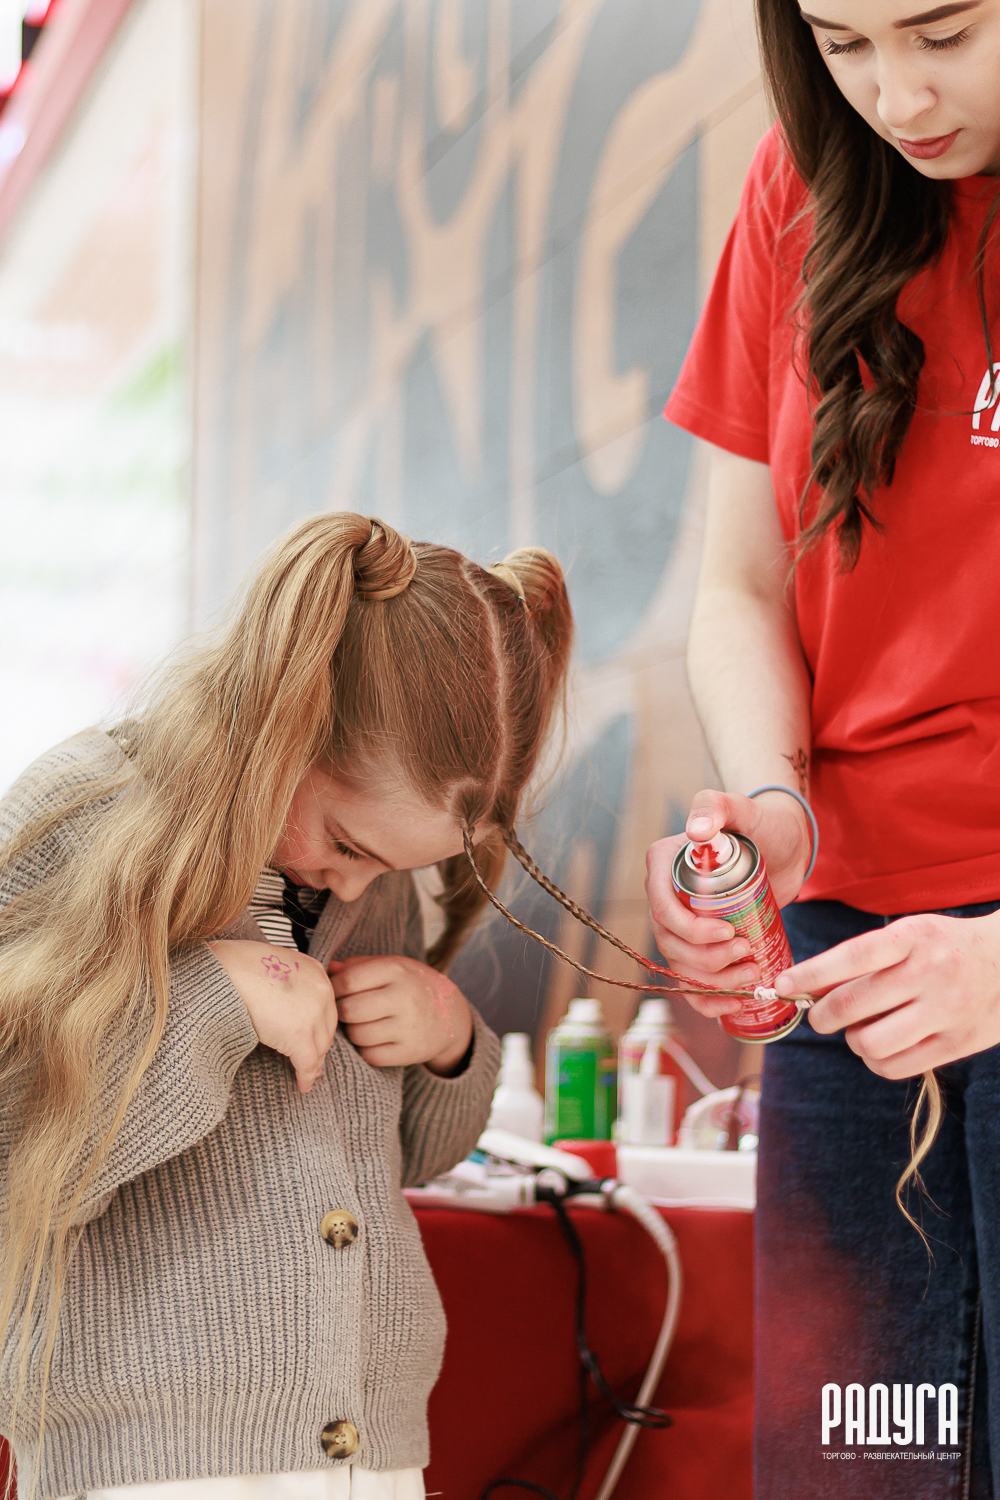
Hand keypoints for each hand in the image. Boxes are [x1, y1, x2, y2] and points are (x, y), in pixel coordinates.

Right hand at [208, 939, 338, 1092]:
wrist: (228, 973)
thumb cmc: (239, 967)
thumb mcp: (275, 967)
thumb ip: (287, 984)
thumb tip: (283, 1004)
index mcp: (315, 972)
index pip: (325, 1006)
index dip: (320, 1027)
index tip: (318, 1040)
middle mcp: (321, 992)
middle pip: (326, 1027)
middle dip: (321, 1047)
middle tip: (315, 1063)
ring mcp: (313, 1014)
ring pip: (319, 1047)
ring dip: (314, 1063)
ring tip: (309, 1075)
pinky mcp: (299, 1035)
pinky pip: (307, 1063)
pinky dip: (306, 1077)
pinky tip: (303, 1085)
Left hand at [329, 955, 472, 1074]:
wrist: (451, 1014)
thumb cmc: (411, 985)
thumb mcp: (393, 965)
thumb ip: (360, 965)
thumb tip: (330, 969)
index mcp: (397, 970)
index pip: (348, 981)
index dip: (335, 988)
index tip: (337, 992)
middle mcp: (405, 997)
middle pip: (349, 1010)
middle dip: (341, 1011)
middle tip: (346, 1010)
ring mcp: (409, 1027)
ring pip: (357, 1035)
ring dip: (353, 1031)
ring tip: (361, 1024)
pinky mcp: (410, 1052)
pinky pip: (371, 1055)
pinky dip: (366, 1049)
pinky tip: (374, 1039)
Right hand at [645, 787, 810, 1016]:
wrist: (785, 847)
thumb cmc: (764, 824)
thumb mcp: (744, 811)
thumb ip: (718, 806)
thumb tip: (696, 830)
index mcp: (663, 866)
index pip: (661, 908)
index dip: (689, 929)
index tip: (729, 932)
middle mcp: (665, 898)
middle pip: (670, 943)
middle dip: (706, 959)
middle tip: (746, 954)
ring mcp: (682, 925)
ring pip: (681, 967)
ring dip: (712, 981)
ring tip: (753, 974)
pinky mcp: (702, 945)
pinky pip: (692, 982)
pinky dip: (708, 1001)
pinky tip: (735, 1004)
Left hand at [774, 911, 999, 1077]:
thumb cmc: (942, 947)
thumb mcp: (908, 935)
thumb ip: (861, 958)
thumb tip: (805, 987)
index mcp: (914, 937)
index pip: (853, 956)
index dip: (812, 974)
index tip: (782, 985)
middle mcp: (931, 972)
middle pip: (852, 1005)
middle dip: (821, 1015)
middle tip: (819, 1015)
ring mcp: (947, 1010)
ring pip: (869, 1042)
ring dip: (852, 1040)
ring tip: (860, 1028)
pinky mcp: (957, 1044)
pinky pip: (893, 1066)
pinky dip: (874, 1060)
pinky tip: (881, 1044)